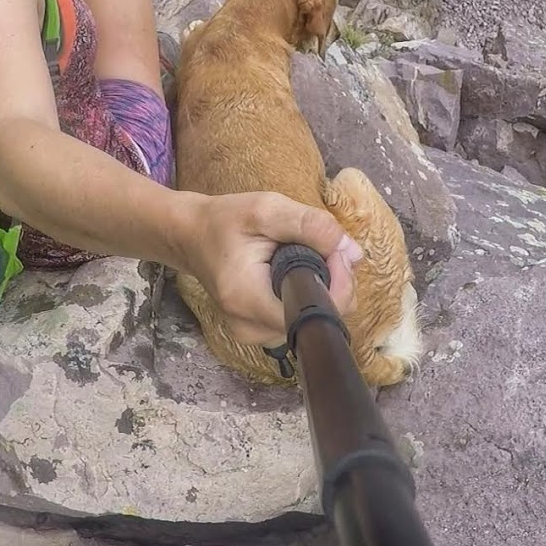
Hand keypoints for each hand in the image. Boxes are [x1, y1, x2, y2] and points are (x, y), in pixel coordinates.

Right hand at [184, 192, 362, 345]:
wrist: (192, 236)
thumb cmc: (225, 220)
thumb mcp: (265, 209)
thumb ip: (310, 225)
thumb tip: (353, 252)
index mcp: (247, 301)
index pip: (312, 313)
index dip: (337, 284)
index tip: (334, 251)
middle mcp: (251, 329)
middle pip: (318, 318)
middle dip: (334, 282)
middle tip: (321, 246)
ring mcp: (255, 337)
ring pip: (313, 319)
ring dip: (322, 288)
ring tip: (303, 257)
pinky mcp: (261, 334)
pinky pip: (300, 318)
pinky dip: (307, 295)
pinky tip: (295, 273)